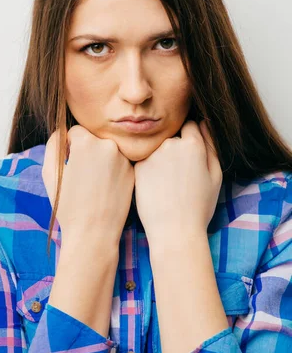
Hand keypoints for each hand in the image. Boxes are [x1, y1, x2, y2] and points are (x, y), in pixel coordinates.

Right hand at [42, 125, 134, 246]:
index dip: (69, 146)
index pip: (75, 132)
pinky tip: (104, 189)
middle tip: (81, 174)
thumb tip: (62, 133)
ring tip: (93, 183)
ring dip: (100, 159)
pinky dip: (111, 170)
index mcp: (87, 142)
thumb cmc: (67, 204)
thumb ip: (53, 145)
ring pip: (107, 150)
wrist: (94, 233)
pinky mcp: (133, 172)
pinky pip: (119, 162)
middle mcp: (109, 145)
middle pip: (93, 139)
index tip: (68, 163)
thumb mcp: (50, 172)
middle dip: (86, 151)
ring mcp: (124, 159)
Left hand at [133, 119, 222, 240]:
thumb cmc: (200, 205)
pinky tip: (155, 186)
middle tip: (178, 173)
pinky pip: (145, 159)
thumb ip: (211, 145)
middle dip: (175, 147)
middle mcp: (170, 144)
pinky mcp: (137, 166)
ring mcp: (151, 154)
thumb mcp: (215, 175)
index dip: (190, 137)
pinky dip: (149, 167)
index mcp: (192, 144)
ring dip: (160, 156)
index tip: (189, 153)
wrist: (174, 230)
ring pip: (157, 147)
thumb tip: (203, 122)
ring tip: (166, 182)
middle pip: (172, 136)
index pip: (189, 125)